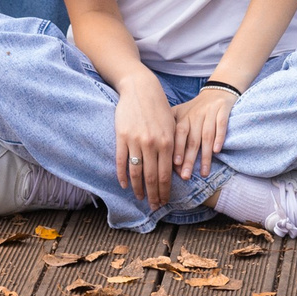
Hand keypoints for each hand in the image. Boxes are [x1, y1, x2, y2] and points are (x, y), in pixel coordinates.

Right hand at [112, 73, 177, 209]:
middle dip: (153, 195)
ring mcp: (136, 141)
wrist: (141, 88)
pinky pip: (122, 161)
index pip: (166, 174)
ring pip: (136, 172)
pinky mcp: (122, 137)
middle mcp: (152, 144)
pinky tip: (124, 185)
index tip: (164, 202)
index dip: (164, 191)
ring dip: (138, 189)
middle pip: (152, 177)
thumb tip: (174, 170)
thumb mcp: (172, 125)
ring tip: (140, 198)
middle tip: (154, 207)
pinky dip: (122, 176)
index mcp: (167, 142)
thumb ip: (173, 146)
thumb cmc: (158, 108)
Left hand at [169, 85, 237, 182]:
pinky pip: (221, 126)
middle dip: (189, 159)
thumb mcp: (179, 113)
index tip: (175, 165)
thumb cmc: (194, 109)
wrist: (216, 92)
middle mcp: (195, 116)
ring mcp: (210, 113)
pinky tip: (217, 151)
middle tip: (186, 176)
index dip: (177, 149)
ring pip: (207, 136)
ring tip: (204, 173)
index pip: (179, 135)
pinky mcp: (223, 111)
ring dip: (205, 155)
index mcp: (183, 117)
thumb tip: (152, 149)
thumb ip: (168, 127)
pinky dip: (219, 138)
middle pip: (192, 140)